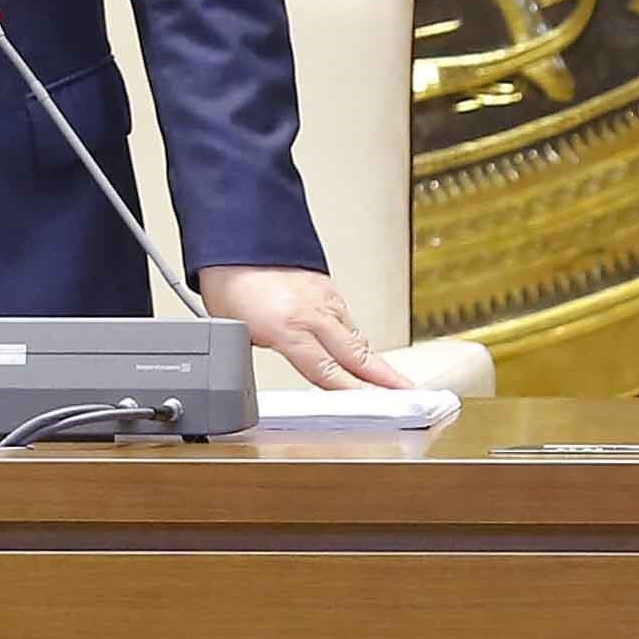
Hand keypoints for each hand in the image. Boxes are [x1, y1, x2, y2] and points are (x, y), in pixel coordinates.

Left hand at [197, 265, 407, 390]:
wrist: (238, 231)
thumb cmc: (229, 278)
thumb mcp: (233, 326)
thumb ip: (257, 350)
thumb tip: (258, 368)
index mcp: (287, 327)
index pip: (328, 371)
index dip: (354, 393)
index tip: (375, 407)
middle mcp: (312, 313)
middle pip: (356, 355)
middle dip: (385, 380)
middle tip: (409, 396)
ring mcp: (323, 298)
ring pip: (356, 337)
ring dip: (376, 362)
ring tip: (396, 383)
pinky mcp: (326, 286)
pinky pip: (348, 319)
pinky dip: (359, 338)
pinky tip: (365, 350)